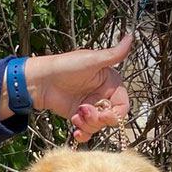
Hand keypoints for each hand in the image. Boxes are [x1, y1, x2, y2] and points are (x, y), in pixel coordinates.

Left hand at [1, 34, 132, 142]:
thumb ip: (113, 54)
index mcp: (110, 84)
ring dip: (88, 126)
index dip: (116, 114)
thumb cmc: (65, 66)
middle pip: (110, 118)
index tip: (104, 115)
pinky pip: (86, 131)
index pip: (123, 105)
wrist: (41, 80)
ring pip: (98, 126)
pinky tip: (75, 132)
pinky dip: (83, 135)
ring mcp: (90, 108)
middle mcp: (102, 96)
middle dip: (98, 120)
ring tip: (75, 117)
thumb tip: (131, 36)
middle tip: (83, 113)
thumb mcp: (91, 60)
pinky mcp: (78, 116)